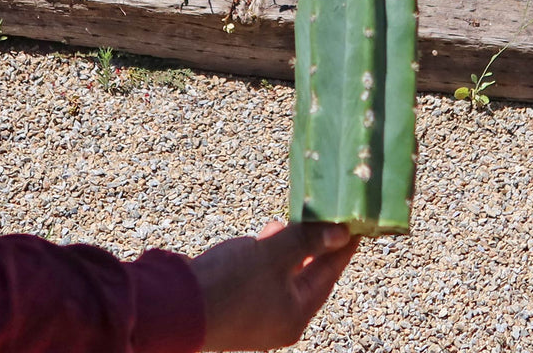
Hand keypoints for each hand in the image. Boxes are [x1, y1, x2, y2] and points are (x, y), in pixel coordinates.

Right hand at [191, 220, 359, 350]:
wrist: (175, 307)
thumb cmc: (230, 284)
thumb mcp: (273, 255)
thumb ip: (307, 241)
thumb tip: (341, 233)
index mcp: (296, 314)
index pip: (329, 273)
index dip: (343, 245)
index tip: (357, 223)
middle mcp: (281, 318)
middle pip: (309, 274)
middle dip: (318, 242)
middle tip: (332, 214)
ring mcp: (258, 313)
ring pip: (286, 272)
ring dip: (294, 244)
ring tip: (302, 216)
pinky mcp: (238, 302)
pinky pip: (265, 273)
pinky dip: (272, 252)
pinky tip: (269, 231)